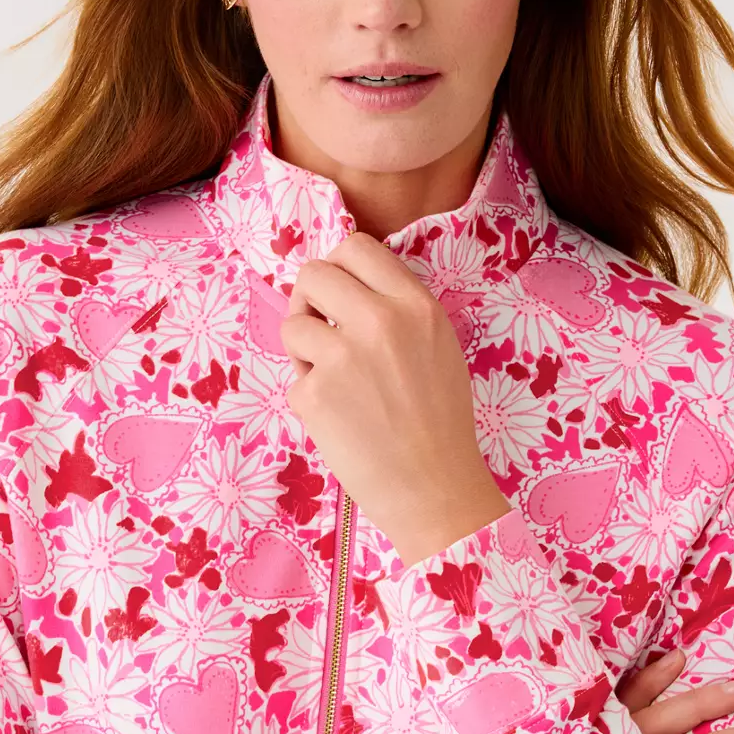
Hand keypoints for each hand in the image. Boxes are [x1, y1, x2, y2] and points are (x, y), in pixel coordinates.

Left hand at [279, 232, 509, 566]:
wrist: (435, 487)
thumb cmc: (440, 422)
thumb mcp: (438, 346)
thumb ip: (398, 309)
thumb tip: (346, 286)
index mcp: (415, 305)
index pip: (356, 246)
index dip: (337, 267)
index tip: (336, 293)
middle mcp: (379, 322)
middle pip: (313, 274)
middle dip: (308, 300)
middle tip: (319, 329)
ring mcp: (343, 357)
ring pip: (293, 325)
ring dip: (304, 351)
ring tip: (333, 381)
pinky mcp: (315, 395)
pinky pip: (295, 379)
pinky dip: (309, 398)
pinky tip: (339, 420)